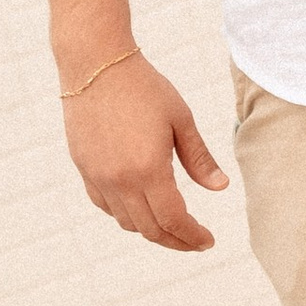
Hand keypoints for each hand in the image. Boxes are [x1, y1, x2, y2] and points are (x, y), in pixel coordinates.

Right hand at [61, 52, 228, 250]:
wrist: (95, 64)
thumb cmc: (144, 87)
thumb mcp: (180, 119)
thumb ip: (199, 159)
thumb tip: (221, 188)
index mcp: (148, 169)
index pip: (173, 219)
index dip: (192, 236)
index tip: (208, 241)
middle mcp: (120, 180)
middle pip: (150, 229)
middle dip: (176, 241)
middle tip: (194, 241)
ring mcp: (98, 177)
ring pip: (126, 222)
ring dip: (151, 229)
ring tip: (172, 224)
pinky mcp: (84, 169)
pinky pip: (105, 206)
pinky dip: (125, 215)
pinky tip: (141, 207)